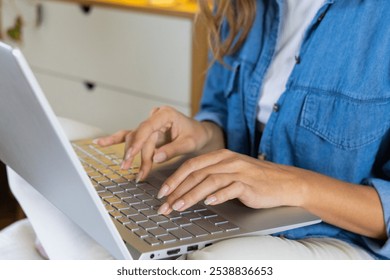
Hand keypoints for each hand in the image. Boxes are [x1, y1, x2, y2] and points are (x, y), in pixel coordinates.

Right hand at [94, 106, 223, 180]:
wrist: (200, 134)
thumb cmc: (196, 136)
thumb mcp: (189, 143)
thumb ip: (172, 149)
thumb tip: (155, 158)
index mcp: (165, 114)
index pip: (147, 128)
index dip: (138, 142)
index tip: (131, 156)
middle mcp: (154, 117)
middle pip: (141, 138)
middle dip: (138, 157)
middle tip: (138, 174)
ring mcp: (149, 124)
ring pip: (135, 140)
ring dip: (131, 155)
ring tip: (126, 167)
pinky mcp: (147, 132)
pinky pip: (129, 136)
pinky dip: (115, 140)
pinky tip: (100, 143)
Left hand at [157, 149, 306, 214]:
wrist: (286, 182)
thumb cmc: (256, 179)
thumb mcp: (231, 172)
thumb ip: (212, 176)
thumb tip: (187, 189)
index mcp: (221, 156)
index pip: (191, 165)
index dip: (174, 178)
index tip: (162, 191)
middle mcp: (228, 161)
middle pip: (196, 173)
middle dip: (177, 189)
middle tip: (164, 203)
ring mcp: (239, 171)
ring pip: (209, 181)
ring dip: (191, 194)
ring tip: (178, 206)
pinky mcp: (250, 184)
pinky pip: (231, 188)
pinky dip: (218, 196)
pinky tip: (209, 203)